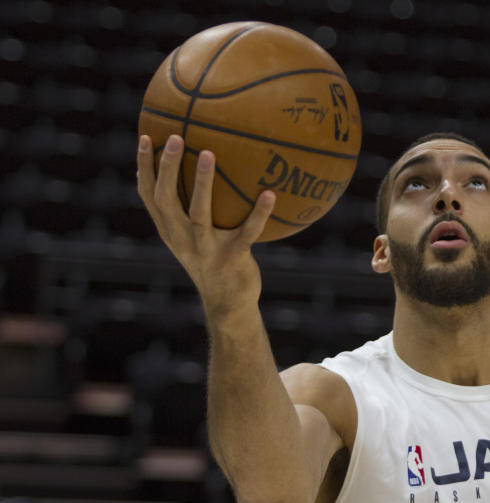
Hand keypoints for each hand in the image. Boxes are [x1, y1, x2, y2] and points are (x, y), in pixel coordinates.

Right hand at [137, 134, 275, 314]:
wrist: (228, 304)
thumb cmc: (213, 260)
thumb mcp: (193, 237)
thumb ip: (188, 210)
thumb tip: (195, 170)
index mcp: (170, 230)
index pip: (148, 195)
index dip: (144, 167)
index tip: (145, 137)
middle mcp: (182, 239)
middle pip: (166, 199)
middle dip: (166, 167)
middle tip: (175, 136)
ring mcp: (206, 249)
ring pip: (199, 213)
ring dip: (202, 182)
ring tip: (208, 152)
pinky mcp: (232, 258)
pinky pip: (247, 232)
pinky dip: (259, 213)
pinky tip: (270, 193)